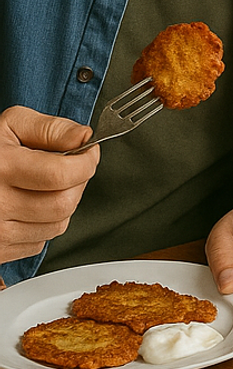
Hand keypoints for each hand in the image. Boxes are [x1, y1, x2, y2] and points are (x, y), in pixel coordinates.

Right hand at [0, 106, 97, 263]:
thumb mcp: (10, 125)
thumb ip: (50, 129)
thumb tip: (83, 137)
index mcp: (2, 168)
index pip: (62, 175)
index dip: (86, 162)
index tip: (89, 153)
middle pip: (64, 203)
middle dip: (77, 184)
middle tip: (69, 170)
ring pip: (57, 226)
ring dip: (62, 205)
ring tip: (44, 188)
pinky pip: (40, 242)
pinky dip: (44, 224)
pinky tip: (29, 207)